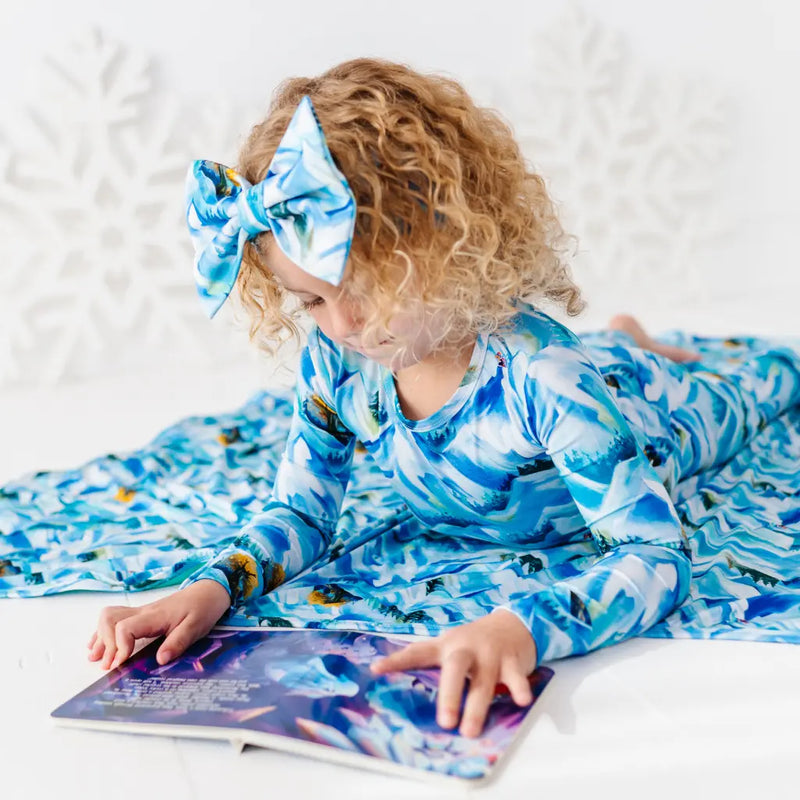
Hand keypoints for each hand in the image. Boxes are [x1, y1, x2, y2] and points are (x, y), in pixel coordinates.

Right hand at [87, 579, 231, 670]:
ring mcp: (141, 612)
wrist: (209, 591)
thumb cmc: (203, 608)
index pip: (125, 627)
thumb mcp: (196, 627)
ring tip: (96, 658)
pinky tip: (100, 645)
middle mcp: (143, 612)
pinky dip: (104, 632)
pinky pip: (116, 618)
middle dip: (104, 642)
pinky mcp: (142, 615)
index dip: (119, 647)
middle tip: (108, 664)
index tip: (121, 663)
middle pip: (109, 619)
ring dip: (100, 637)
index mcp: (155, 616)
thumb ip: (178, 642)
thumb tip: (160, 660)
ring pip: (109, 616)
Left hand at [369, 609, 536, 737]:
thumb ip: (427, 658)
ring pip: (483, 681)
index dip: (396, 661)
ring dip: (476, 706)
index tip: (375, 670)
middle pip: (455, 669)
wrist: (513, 622)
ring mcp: (490, 654)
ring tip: (469, 731)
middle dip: (449, 695)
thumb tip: (394, 680)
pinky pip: (515, 677)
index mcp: (446, 646)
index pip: (417, 652)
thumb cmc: (474, 641)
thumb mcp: (450, 645)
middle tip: (444, 722)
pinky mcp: (512, 661)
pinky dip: (518, 688)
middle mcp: (466, 649)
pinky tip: (520, 700)